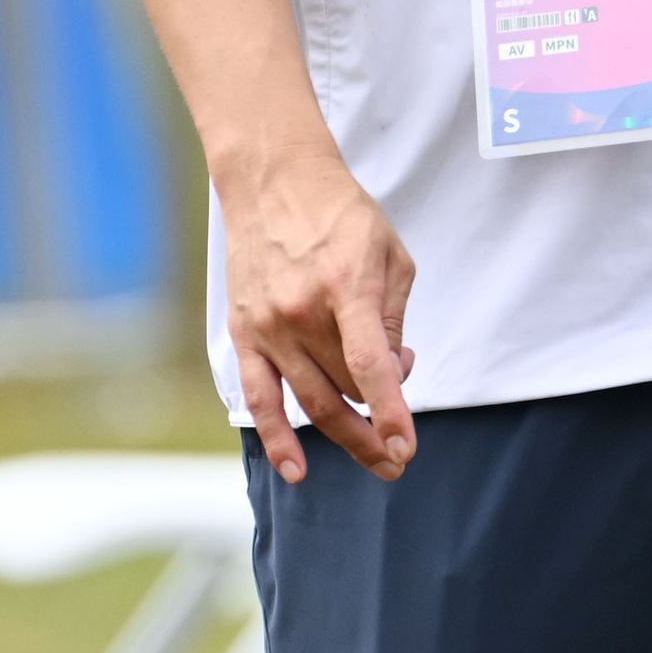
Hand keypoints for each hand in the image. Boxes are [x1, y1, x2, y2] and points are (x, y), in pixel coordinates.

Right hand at [220, 148, 415, 484]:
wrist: (276, 183)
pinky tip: (295, 469)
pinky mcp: (245, 333)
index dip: (390, 411)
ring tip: (375, 459)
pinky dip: (277, 436)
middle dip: (377, 424)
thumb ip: (393, 320)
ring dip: (344, 436)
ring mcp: (269, 326)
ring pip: (310, 399)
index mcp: (347, 288)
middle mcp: (303, 312)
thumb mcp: (391, 256)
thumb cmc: (343, 216)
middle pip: (344, 388)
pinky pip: (258, 397)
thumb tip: (395, 373)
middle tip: (400, 457)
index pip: (369, 366)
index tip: (406, 446)